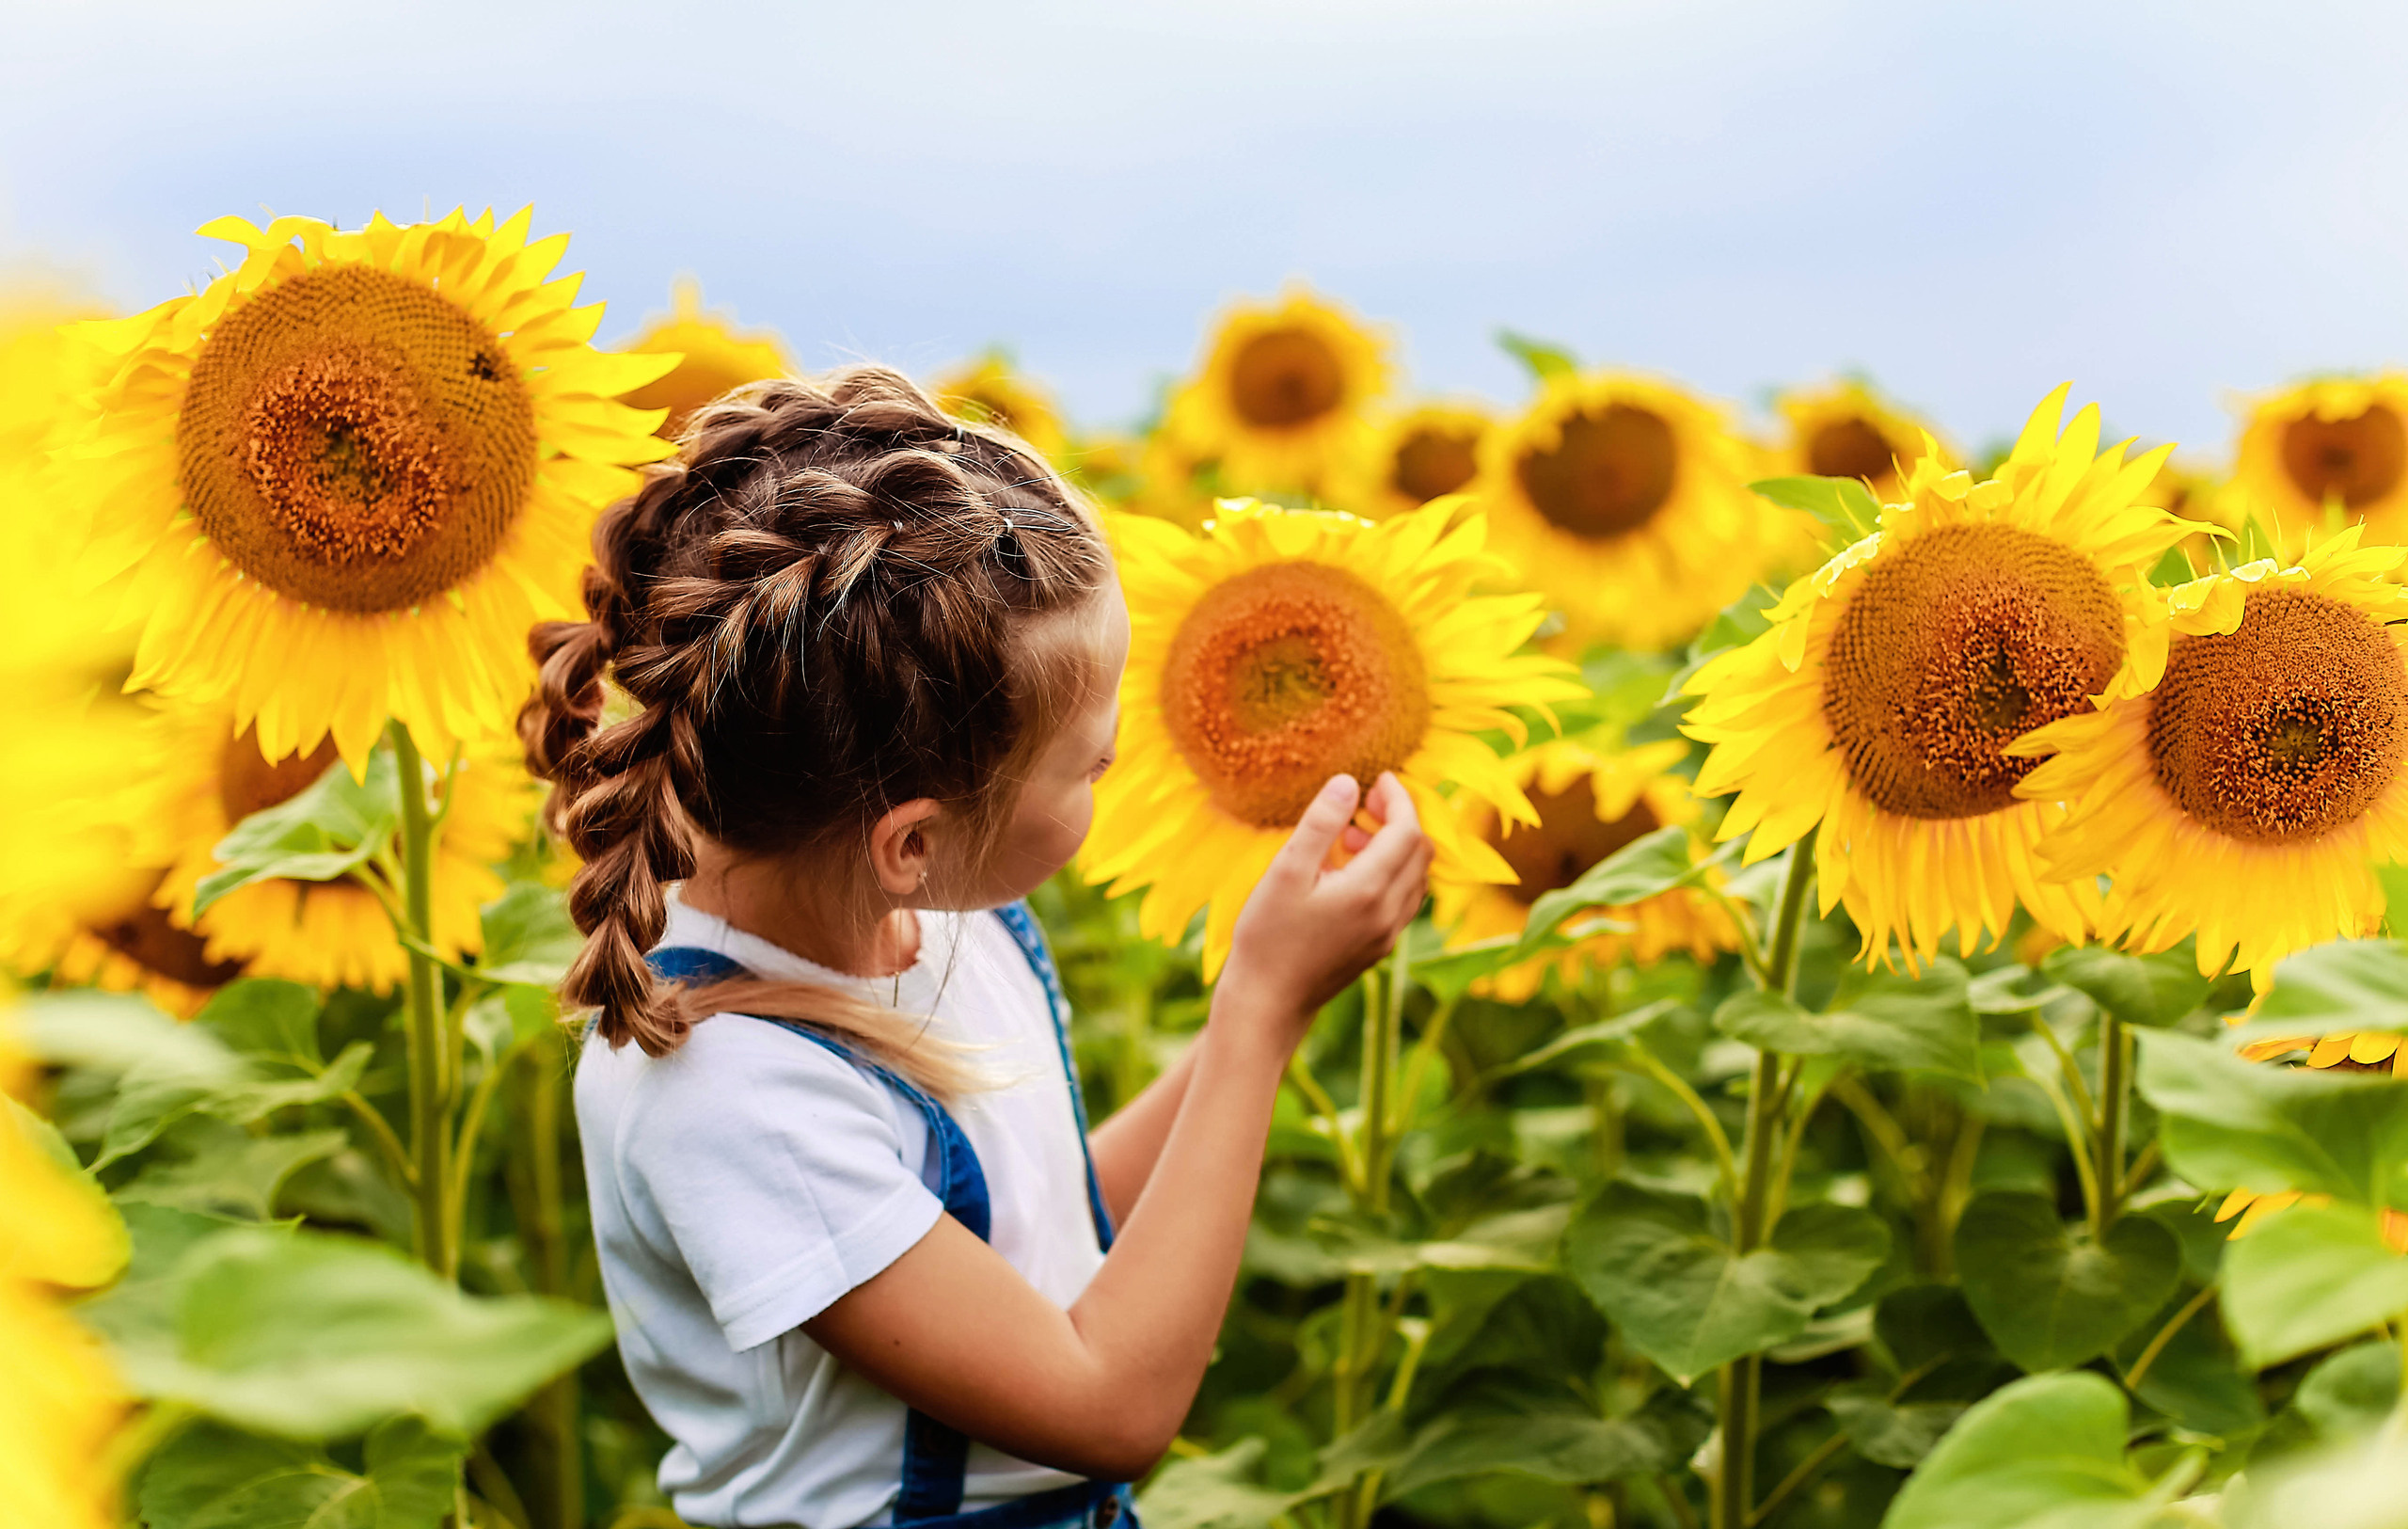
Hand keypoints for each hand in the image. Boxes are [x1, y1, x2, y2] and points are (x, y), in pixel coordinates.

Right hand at [1222, 772, 1432, 1047]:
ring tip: (1349, 837)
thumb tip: (1349, 782)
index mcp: (1369, 890)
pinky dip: (1389, 873)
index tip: (1379, 779)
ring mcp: (1388, 934)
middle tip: (1365, 803)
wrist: (1267, 1002)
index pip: (1408, 831)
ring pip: (1416, 877)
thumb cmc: (1267, 936)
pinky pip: (1402, 899)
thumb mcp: (1285, 871)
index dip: (1400, 798)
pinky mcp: (1379, 947)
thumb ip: (1320, 823)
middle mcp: (1389, 913)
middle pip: (1422, 852)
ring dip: (1395, 847)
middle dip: (1401, 819)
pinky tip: (1348, 871)